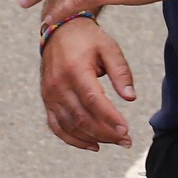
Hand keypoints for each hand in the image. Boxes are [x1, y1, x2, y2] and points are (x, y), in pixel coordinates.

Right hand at [38, 16, 135, 151]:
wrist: (60, 31)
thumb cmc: (89, 40)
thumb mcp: (110, 49)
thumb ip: (121, 72)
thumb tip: (131, 97)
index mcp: (75, 71)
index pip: (93, 101)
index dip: (110, 118)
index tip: (126, 131)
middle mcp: (58, 85)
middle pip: (81, 117)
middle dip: (106, 133)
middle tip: (127, 141)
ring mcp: (49, 95)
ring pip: (70, 125)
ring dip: (93, 138)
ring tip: (116, 143)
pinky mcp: (47, 100)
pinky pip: (56, 126)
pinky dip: (73, 139)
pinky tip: (93, 146)